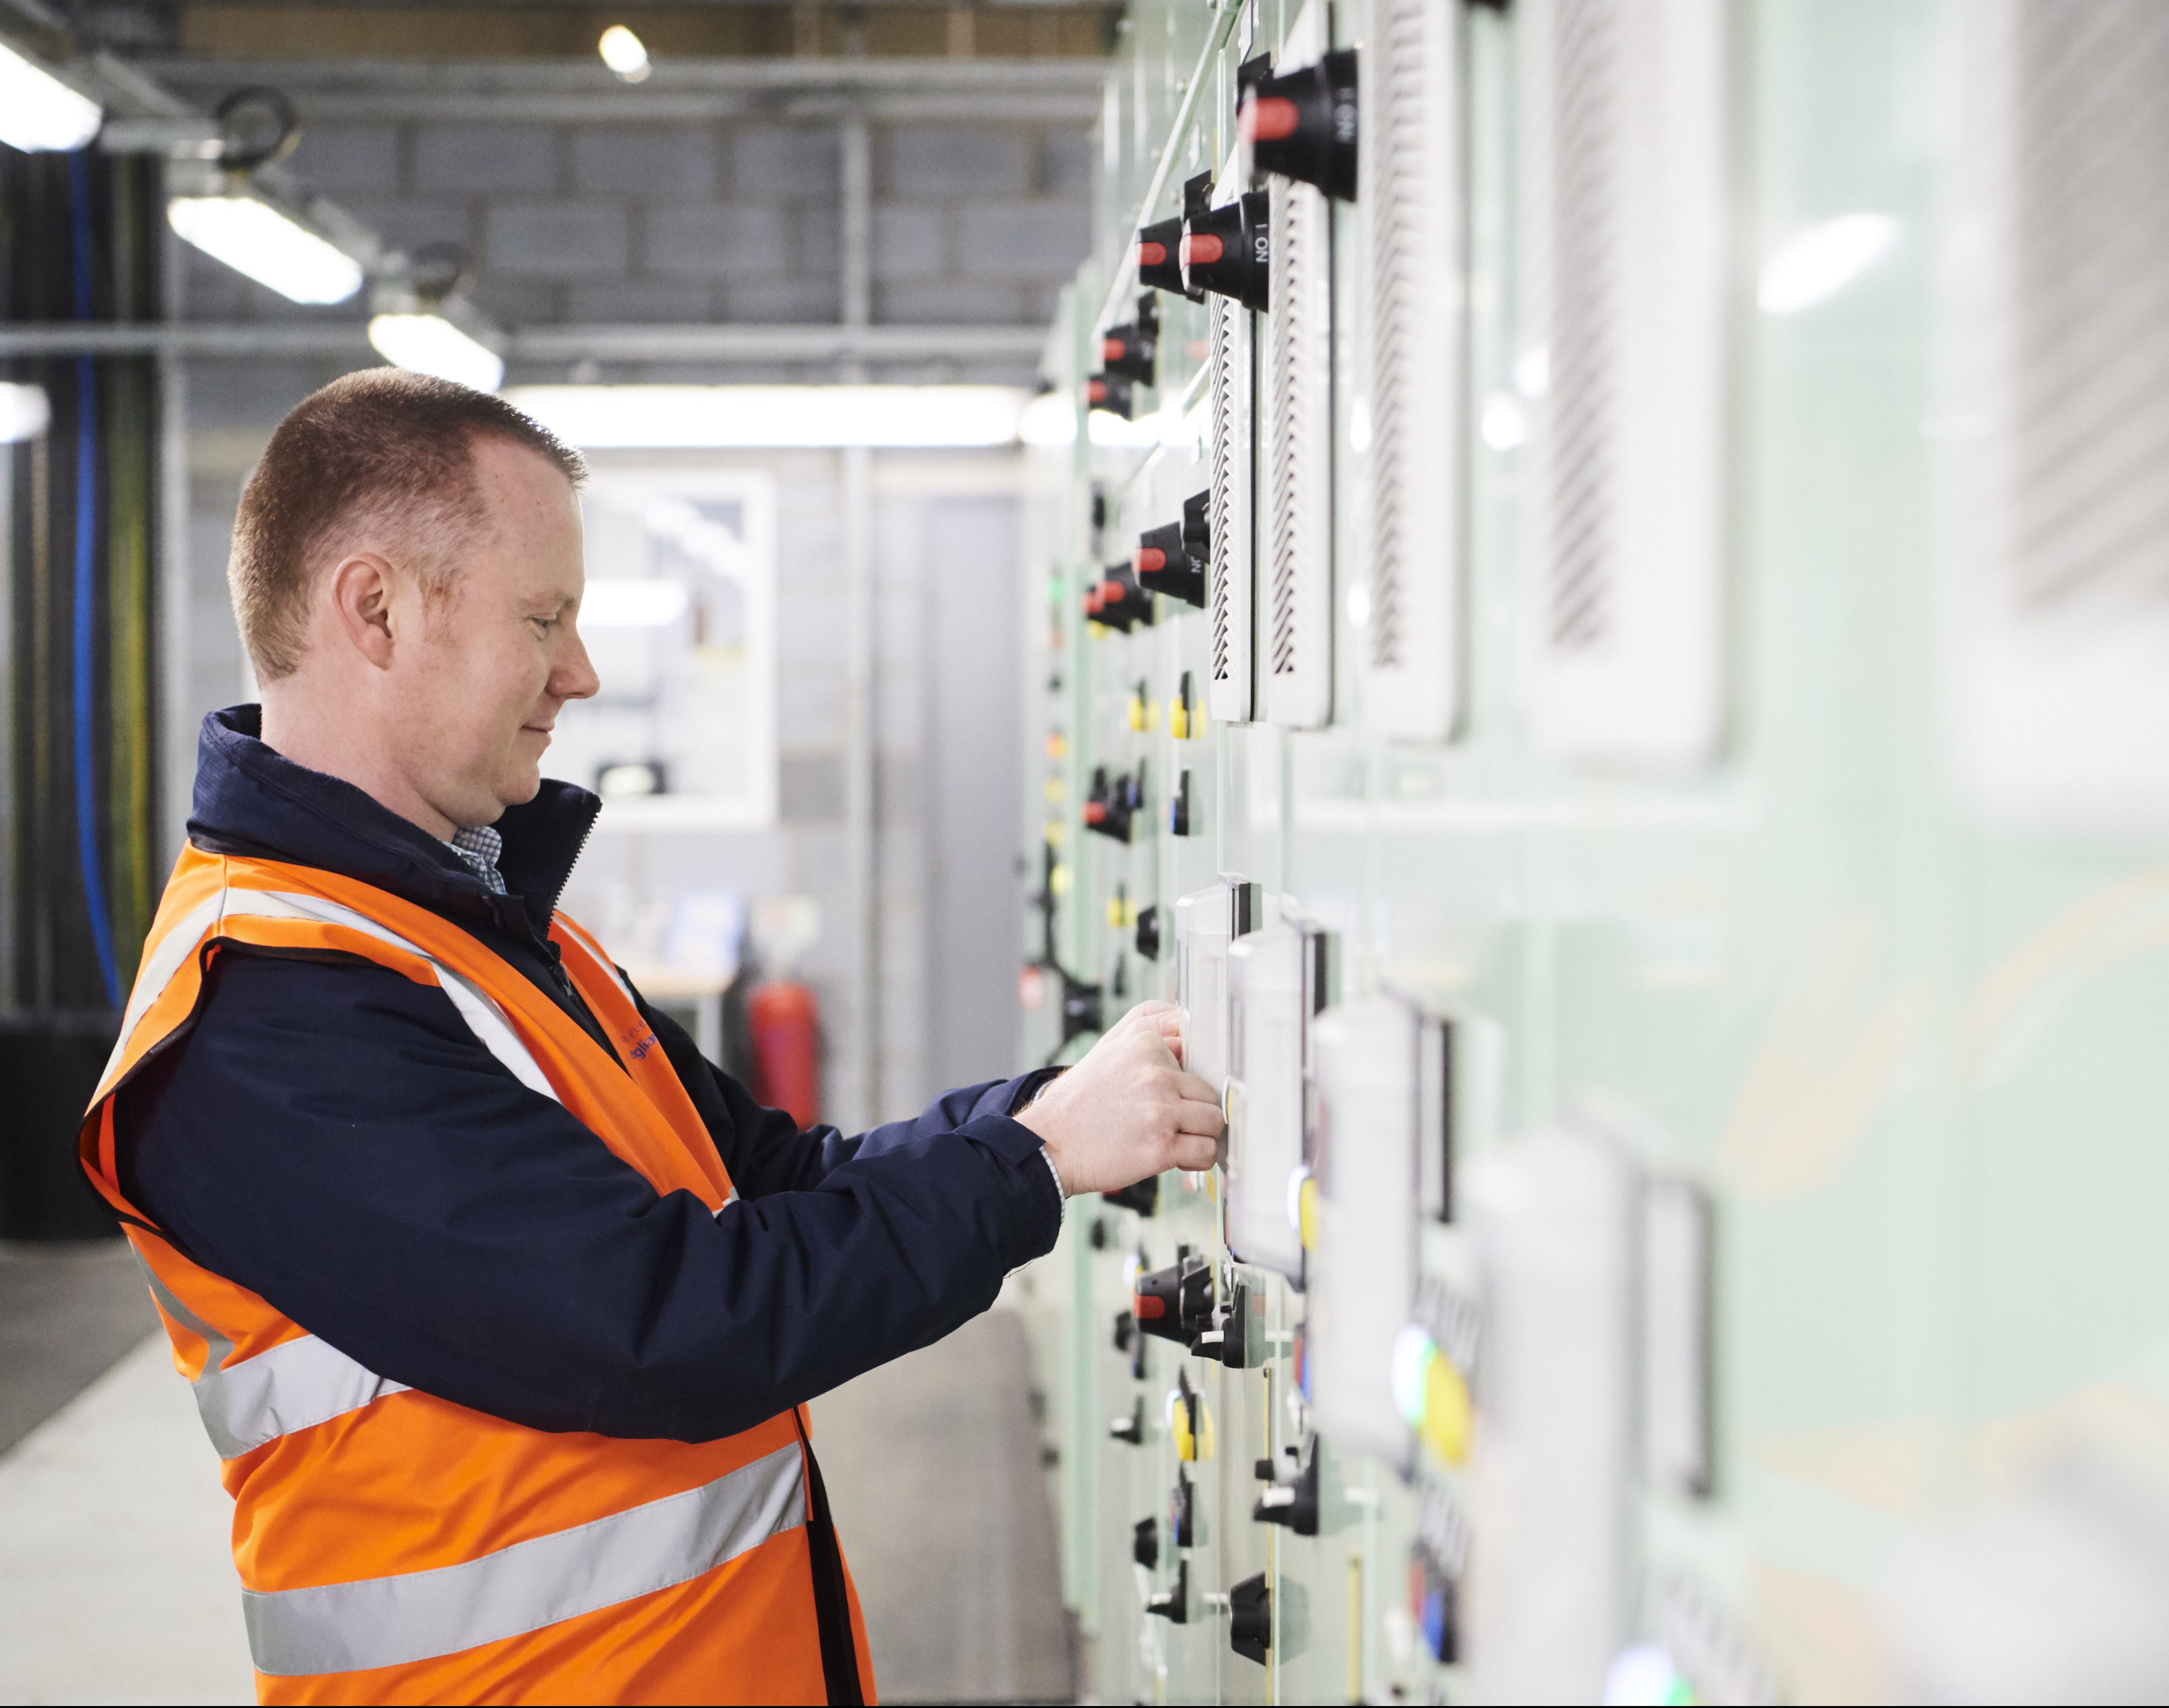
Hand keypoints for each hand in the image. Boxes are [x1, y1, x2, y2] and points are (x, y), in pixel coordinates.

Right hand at [1015, 1001, 1223, 1195]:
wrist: (1048, 1144)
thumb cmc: (1078, 1101)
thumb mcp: (1108, 1048)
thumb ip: (1147, 1028)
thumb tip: (1186, 1022)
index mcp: (1145, 1044)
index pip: (1197, 1057)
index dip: (1186, 1081)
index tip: (1174, 1095)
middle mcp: (1155, 1074)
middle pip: (1208, 1092)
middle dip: (1193, 1110)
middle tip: (1169, 1122)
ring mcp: (1160, 1110)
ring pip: (1214, 1121)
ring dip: (1200, 1135)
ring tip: (1176, 1140)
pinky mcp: (1161, 1147)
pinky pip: (1206, 1151)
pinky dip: (1198, 1159)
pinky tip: (1179, 1159)